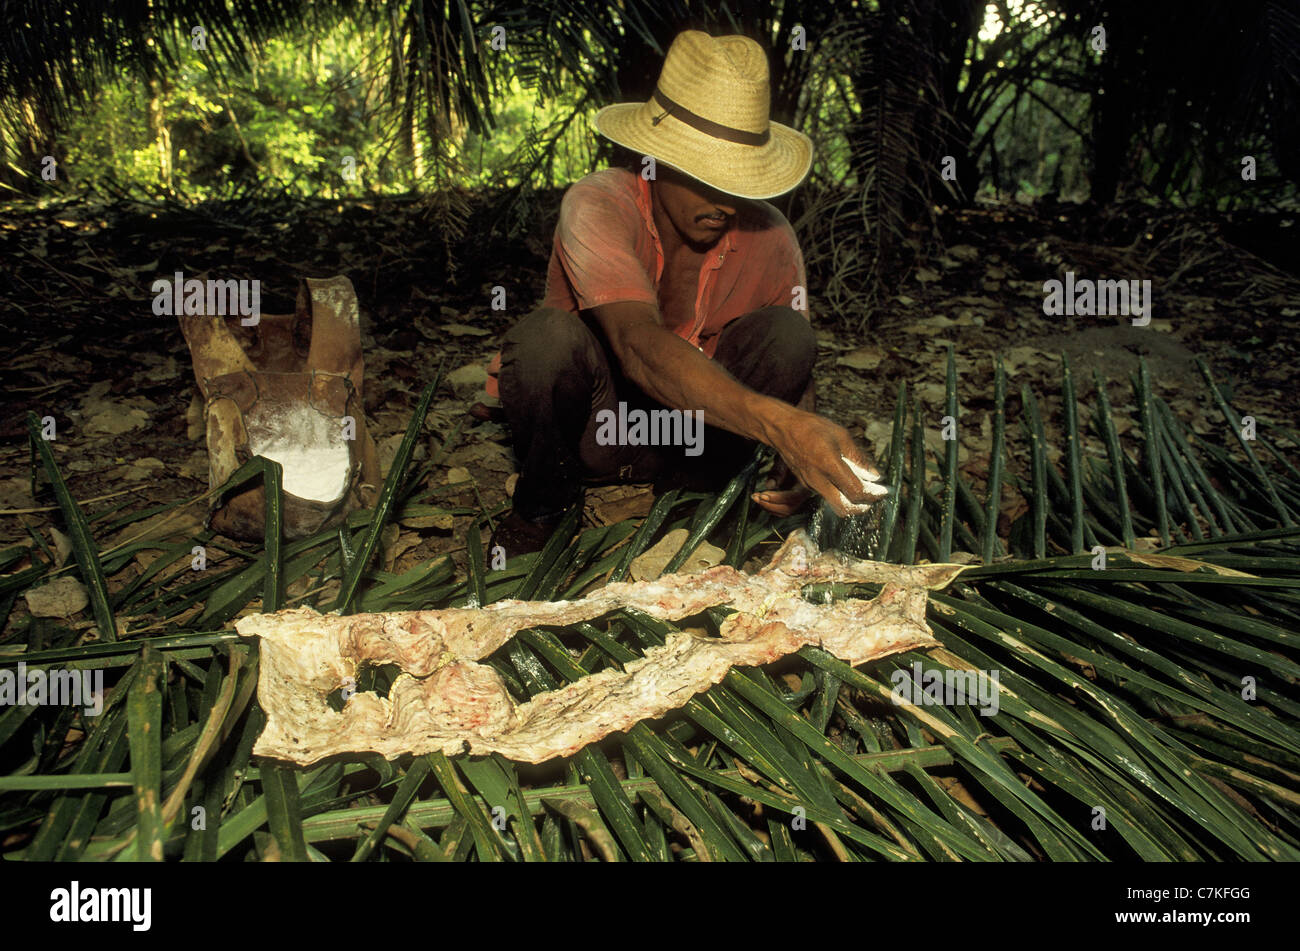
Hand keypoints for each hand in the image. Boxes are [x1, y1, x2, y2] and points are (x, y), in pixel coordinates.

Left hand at [751, 454, 812, 514]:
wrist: (799, 454)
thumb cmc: (793, 453)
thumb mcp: (786, 457)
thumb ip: (779, 471)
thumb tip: (770, 485)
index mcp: (806, 483)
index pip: (793, 497)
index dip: (777, 498)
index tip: (762, 494)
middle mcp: (804, 494)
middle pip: (788, 508)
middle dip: (769, 505)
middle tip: (755, 497)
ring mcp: (798, 498)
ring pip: (784, 511)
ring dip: (768, 507)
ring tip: (756, 497)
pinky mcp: (791, 499)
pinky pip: (782, 509)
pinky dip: (770, 506)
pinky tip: (761, 499)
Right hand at [765, 409, 883, 516]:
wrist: (783, 429)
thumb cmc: (812, 428)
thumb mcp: (841, 436)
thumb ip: (859, 458)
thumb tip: (875, 475)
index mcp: (829, 465)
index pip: (855, 492)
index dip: (872, 495)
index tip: (881, 492)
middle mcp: (818, 479)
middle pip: (844, 508)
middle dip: (861, 507)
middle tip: (871, 497)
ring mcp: (810, 485)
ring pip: (835, 504)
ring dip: (850, 501)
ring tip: (861, 487)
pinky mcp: (806, 485)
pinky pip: (826, 495)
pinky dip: (839, 493)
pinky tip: (844, 480)